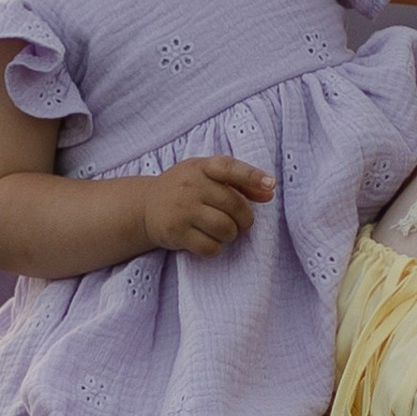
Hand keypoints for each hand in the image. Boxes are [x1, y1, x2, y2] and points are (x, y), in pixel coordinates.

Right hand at [138, 156, 274, 256]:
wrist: (146, 206)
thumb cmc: (186, 189)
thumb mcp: (207, 176)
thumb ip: (238, 182)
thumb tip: (269, 192)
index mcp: (201, 167)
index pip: (229, 168)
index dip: (251, 176)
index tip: (270, 184)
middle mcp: (190, 185)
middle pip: (233, 205)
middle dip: (245, 219)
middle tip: (242, 223)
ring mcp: (181, 209)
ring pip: (224, 228)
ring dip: (231, 235)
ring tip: (225, 232)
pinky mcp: (175, 231)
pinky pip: (210, 246)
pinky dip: (216, 248)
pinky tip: (209, 241)